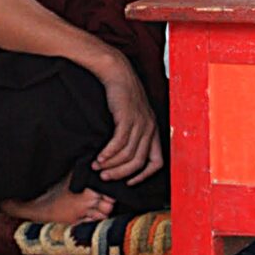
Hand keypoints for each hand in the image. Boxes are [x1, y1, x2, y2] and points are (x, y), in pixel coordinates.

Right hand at [93, 57, 163, 185]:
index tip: (129, 182)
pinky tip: (99, 157)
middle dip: (121, 173)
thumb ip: (132, 133)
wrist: (117, 72)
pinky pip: (119, 142)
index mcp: (154, 130)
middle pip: (138, 162)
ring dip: (111, 164)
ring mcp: (140, 123)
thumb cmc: (122, 94)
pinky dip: (108, 153)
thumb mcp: (133, 115)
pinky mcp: (127, 117)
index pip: (156, 162)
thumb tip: (122, 156)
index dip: (144, 176)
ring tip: (98, 167)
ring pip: (127, 154)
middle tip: (106, 178)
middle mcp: (150, 128)